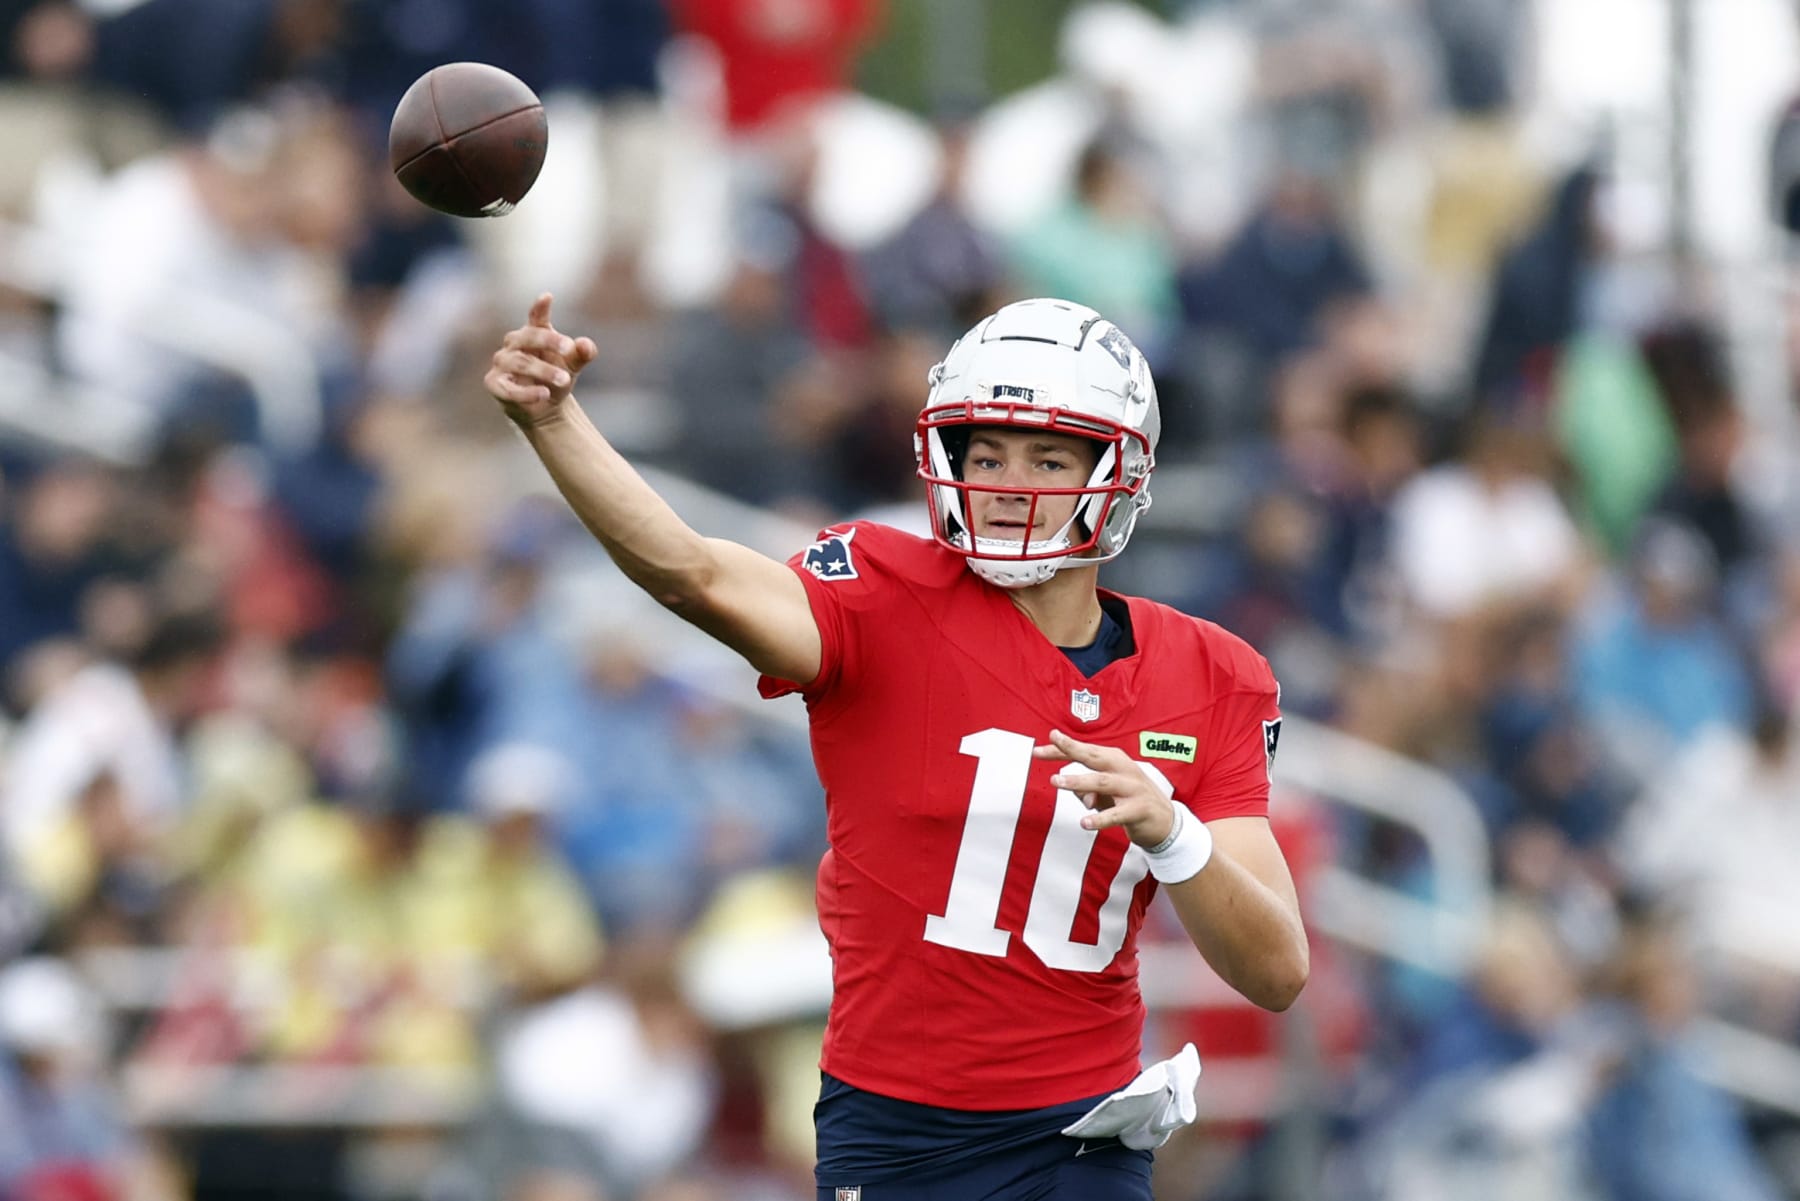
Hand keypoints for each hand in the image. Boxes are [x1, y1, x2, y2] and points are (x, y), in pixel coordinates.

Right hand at [483, 292, 597, 427]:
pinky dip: (527, 392)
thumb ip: (583, 354)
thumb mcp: (573, 365)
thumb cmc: (555, 378)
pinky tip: (544, 395)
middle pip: (528, 337)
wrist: (544, 408)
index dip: (540, 308)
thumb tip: (586, 344)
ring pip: (520, 362)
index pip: (536, 317)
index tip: (547, 297)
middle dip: (549, 341)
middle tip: (570, 348)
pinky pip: (509, 388)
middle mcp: (514, 344)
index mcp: (533, 333)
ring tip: (565, 379)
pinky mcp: (494, 384)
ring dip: (543, 370)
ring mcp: (502, 362)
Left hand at [1032, 729, 1176, 848]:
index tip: (1037, 750)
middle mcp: (1124, 769)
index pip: (1085, 751)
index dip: (1061, 749)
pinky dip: (1100, 818)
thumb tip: (1079, 796)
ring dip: (1078, 781)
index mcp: (1115, 761)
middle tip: (1050, 745)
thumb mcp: (1106, 794)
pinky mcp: (1139, 809)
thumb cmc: (1130, 800)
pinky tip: (1085, 823)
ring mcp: (1132, 788)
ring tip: (1056, 781)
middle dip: (1071, 749)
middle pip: (1094, 756)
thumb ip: (1087, 791)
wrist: (1166, 821)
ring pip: (1102, 782)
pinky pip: (1117, 814)